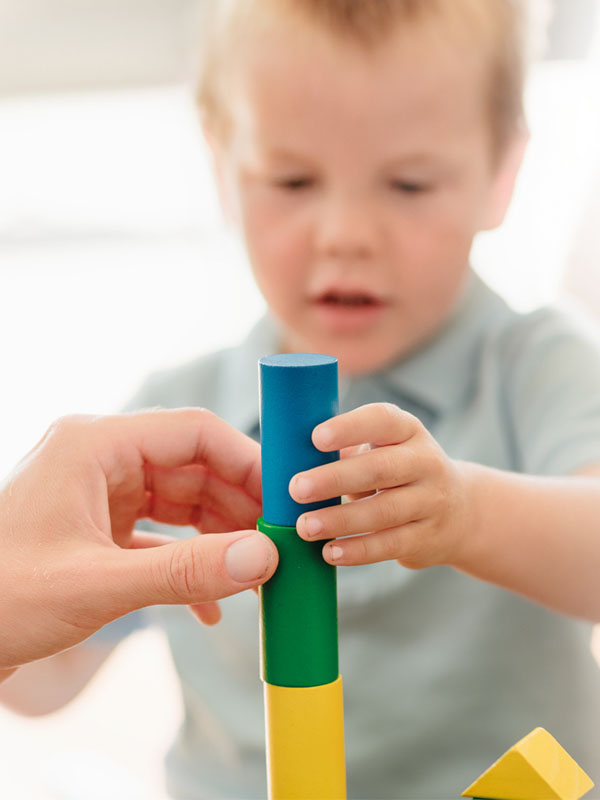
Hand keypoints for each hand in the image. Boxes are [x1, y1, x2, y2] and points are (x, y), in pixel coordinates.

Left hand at [0, 409, 276, 671]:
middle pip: (193, 467)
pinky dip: (187, 562)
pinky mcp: (98, 526)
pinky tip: (211, 603)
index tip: (284, 498)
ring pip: (181, 501)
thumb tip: (263, 559)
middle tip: (279, 544)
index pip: (193, 432)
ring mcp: (99, 492)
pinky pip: (159, 535)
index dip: (246, 461)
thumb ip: (184, 572)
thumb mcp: (97, 584)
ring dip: (219, 537)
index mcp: (94, 445)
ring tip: (256, 574)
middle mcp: (100, 459)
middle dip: (239, 506)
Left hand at [290, 403, 468, 568]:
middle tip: (296, 488)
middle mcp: (424, 462)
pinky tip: (330, 553)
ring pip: (385, 510)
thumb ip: (342, 449)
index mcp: (406, 430)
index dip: (350, 428)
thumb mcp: (379, 449)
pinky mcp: (427, 537)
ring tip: (305, 527)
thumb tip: (286, 455)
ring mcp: (430, 501)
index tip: (315, 437)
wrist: (459, 511)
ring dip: (341, 520)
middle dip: (335, 478)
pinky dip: (358, 550)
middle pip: (380, 468)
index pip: (382, 420)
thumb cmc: (395, 472)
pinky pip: (390, 544)